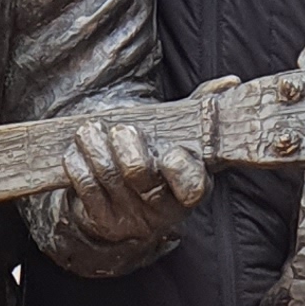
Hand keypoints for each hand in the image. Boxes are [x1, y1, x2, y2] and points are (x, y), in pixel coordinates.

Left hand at [54, 115, 205, 261]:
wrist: (123, 197)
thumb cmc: (156, 154)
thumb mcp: (182, 134)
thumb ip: (203, 106)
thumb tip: (228, 83)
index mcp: (192, 185)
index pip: (192, 185)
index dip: (178, 169)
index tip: (168, 154)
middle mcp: (164, 208)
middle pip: (138, 171)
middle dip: (123, 141)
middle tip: (120, 129)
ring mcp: (133, 219)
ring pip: (107, 172)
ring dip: (92, 144)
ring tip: (89, 131)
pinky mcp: (104, 223)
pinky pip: (85, 185)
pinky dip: (76, 162)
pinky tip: (76, 152)